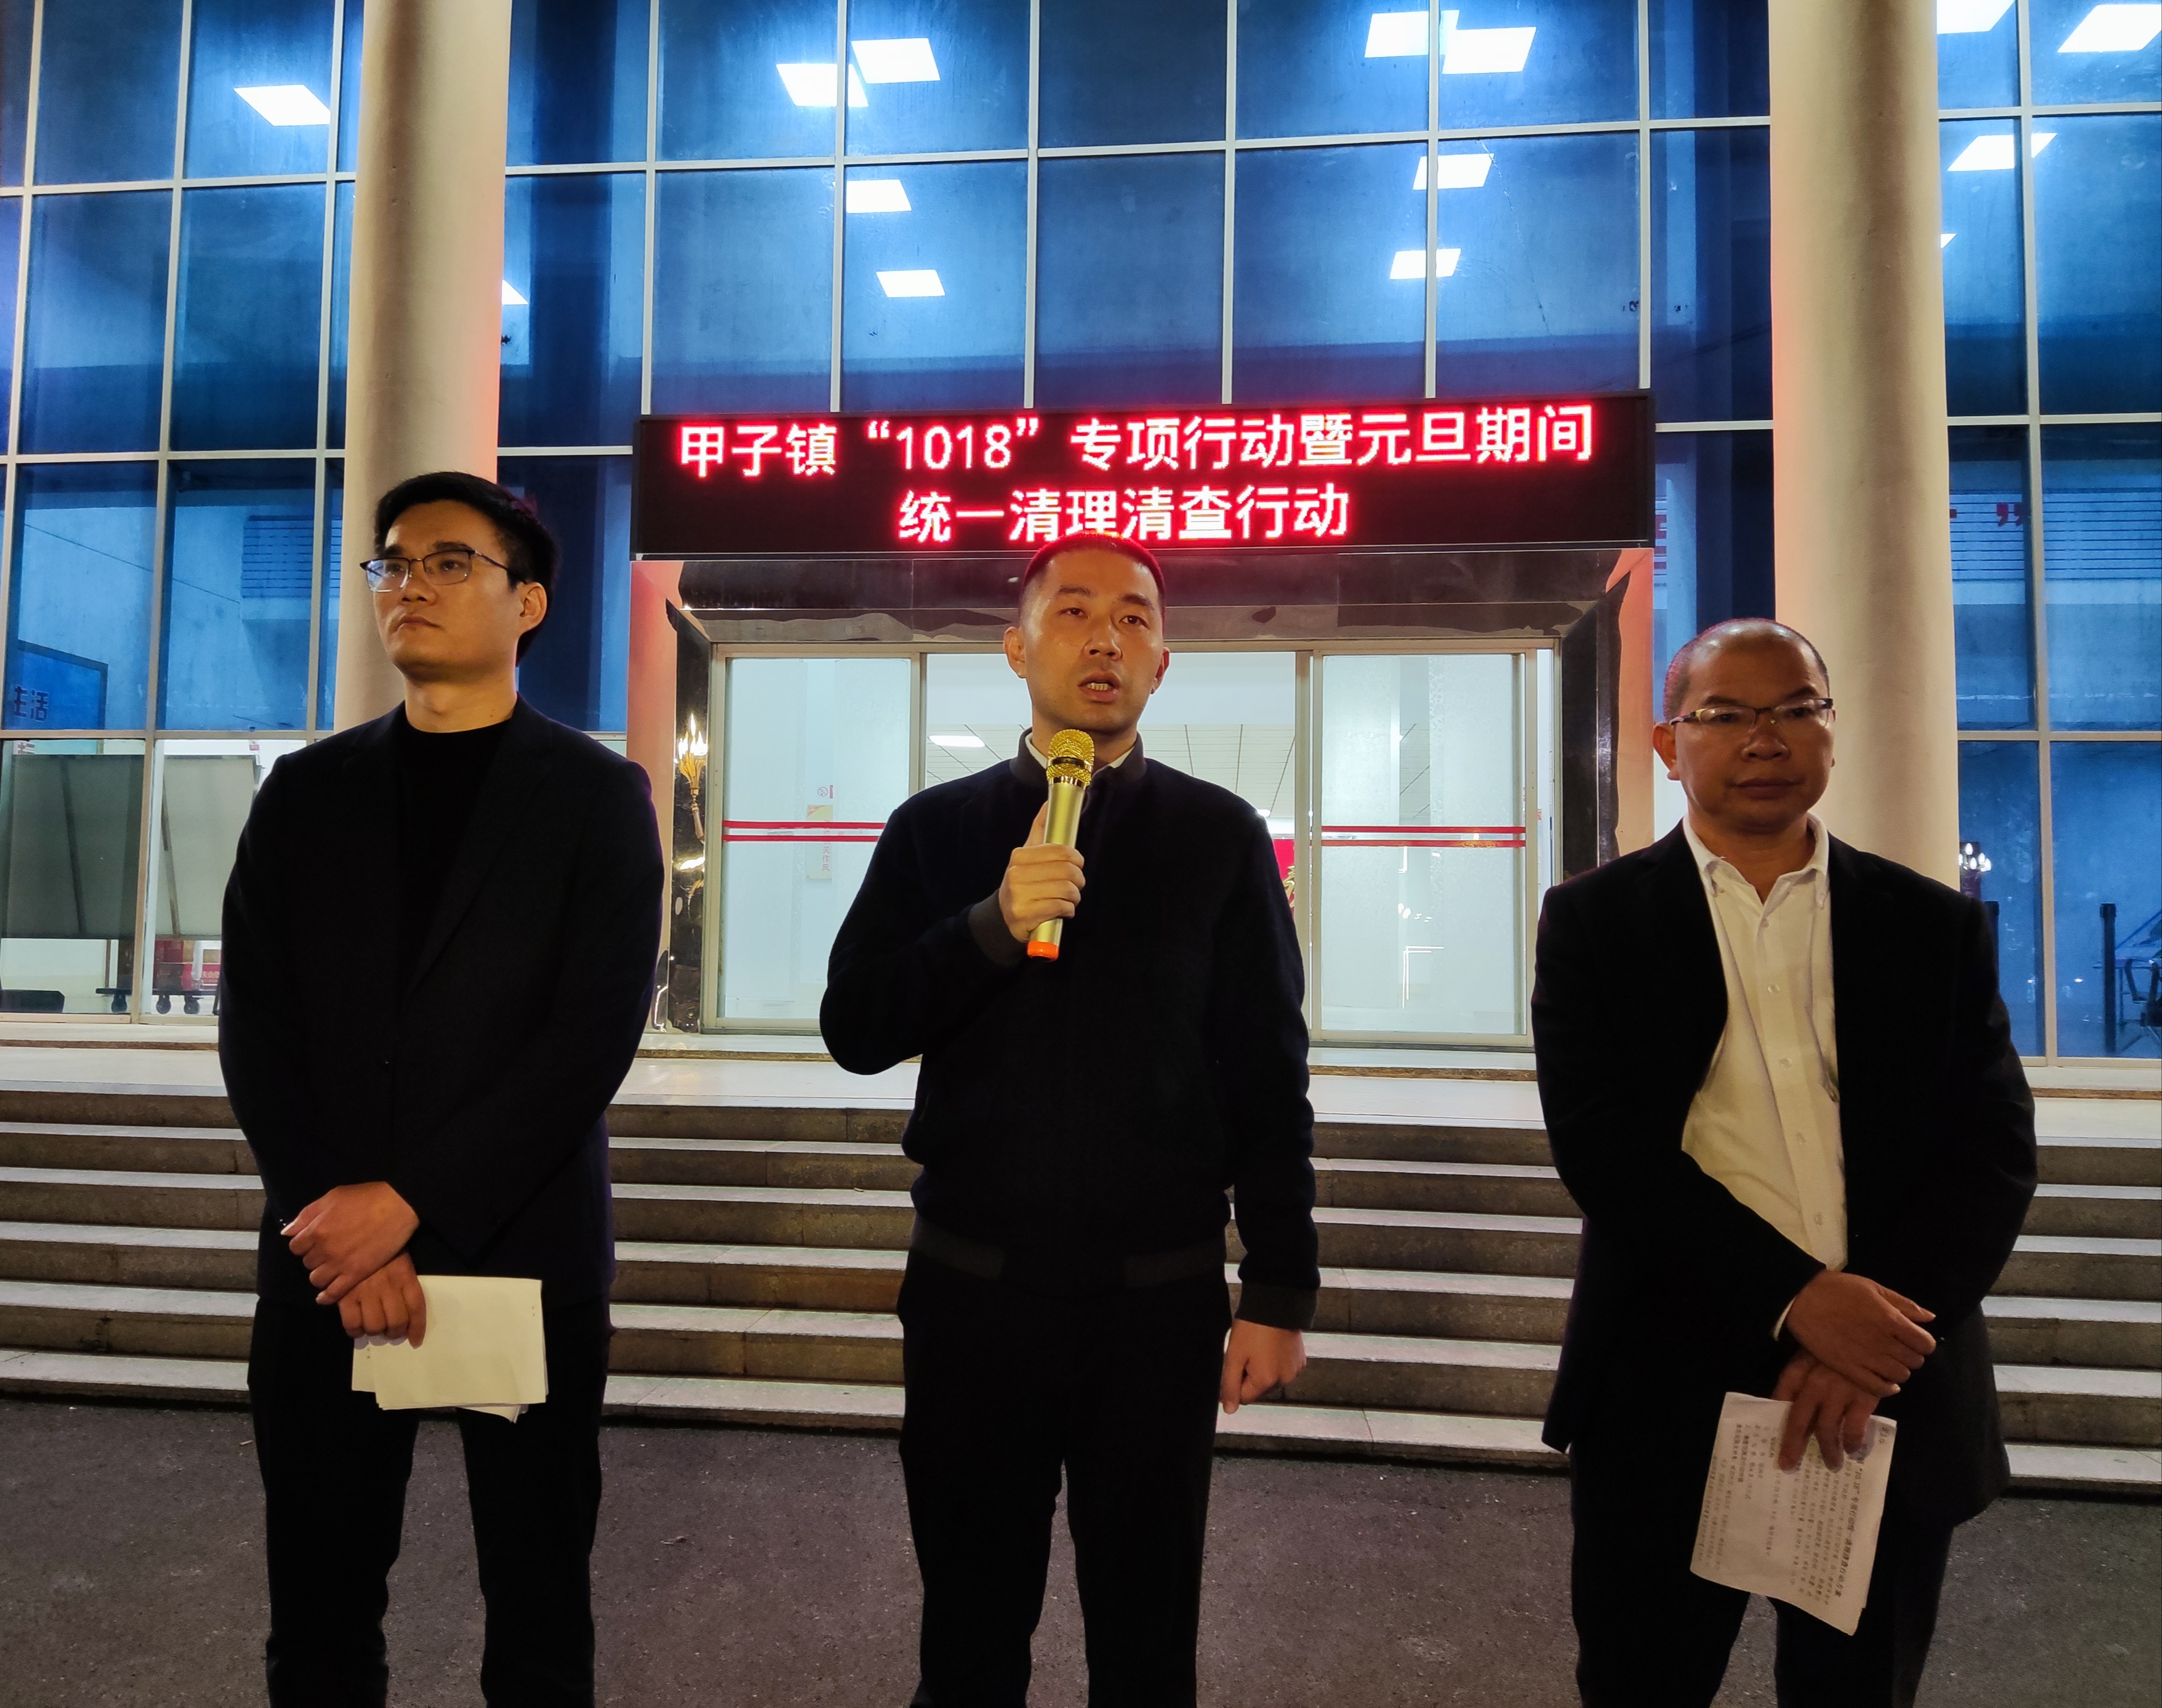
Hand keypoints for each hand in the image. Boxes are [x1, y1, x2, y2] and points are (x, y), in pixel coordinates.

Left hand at [285, 1182, 420, 1305]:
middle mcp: (323, 1250)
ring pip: (316, 1279)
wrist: (398, 1205)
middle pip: (307, 1263)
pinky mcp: (356, 1274)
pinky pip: (334, 1293)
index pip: (295, 1247)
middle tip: (328, 1252)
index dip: (304, 1244)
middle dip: (315, 1257)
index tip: (315, 1241)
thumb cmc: (366, 1197)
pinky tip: (326, 1296)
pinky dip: (327, 1296)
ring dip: (321, 1274)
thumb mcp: (333, 1197)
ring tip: (332, 1268)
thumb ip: (307, 1214)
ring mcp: (339, 1264)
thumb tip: (287, 1232)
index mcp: (316, 1230)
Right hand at [337, 1253, 428, 1347]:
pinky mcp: (345, 1294)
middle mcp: (388, 1286)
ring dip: (374, 1331)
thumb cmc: (380, 1244)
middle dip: (394, 1332)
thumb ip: (404, 1281)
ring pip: (374, 1326)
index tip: (415, 1340)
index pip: (417, 1307)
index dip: (417, 1327)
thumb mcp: (399, 1258)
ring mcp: (366, 1291)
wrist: (359, 1228)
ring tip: (372, 1327)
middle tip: (389, 1331)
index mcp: (404, 1276)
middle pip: (396, 1322)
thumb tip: (406, 1312)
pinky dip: (354, 1331)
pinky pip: (352, 1323)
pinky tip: (356, 1328)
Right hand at [997, 803, 1085, 942]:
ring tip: (1069, 898)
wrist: (1005, 915)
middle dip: (1078, 880)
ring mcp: (1018, 896)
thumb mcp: (1028, 855)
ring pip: (1066, 890)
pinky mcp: (1024, 916)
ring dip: (1074, 897)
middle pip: (1067, 871)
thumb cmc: (1023, 881)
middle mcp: (1016, 874)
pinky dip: (1068, 910)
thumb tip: (1049, 803)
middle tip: (1075, 884)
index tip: (1076, 864)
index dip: (1076, 858)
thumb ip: (1040, 829)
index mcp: (1019, 856)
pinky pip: (1061, 907)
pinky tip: (1063, 910)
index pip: (1061, 851)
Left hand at [1220, 1320, 1305, 1413]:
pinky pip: (1282, 1368)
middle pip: (1258, 1388)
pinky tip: (1270, 1344)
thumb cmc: (1253, 1327)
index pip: (1244, 1397)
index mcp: (1266, 1381)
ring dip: (1262, 1368)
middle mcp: (1284, 1380)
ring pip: (1270, 1378)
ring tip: (1258, 1345)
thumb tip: (1229, 1410)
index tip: (1234, 1363)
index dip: (1235, 1381)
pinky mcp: (1300, 1359)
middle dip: (1249, 1374)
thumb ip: (1230, 1385)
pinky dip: (1275, 1360)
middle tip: (1246, 1351)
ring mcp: (1295, 1369)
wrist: (1276, 1302)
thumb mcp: (1234, 1355)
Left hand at [1773, 1350, 1878, 1471]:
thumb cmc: (1841, 1346)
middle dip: (1793, 1445)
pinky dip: (1853, 1442)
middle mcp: (1814, 1382)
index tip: (1771, 1435)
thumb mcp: (1814, 1354)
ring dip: (1828, 1451)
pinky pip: (1853, 1428)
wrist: (1875, 1333)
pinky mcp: (1863, 1397)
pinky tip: (1853, 1449)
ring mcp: (1838, 1391)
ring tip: (1831, 1464)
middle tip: (1789, 1464)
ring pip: (1826, 1430)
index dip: (1776, 1416)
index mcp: (1799, 1369)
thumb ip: (1802, 1378)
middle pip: (1799, 1420)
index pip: (1781, 1397)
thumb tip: (1787, 1406)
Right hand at [1783, 1270, 1934, 1396]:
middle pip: (1914, 1361)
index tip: (1914, 1339)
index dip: (1923, 1342)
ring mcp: (1866, 1358)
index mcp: (1891, 1320)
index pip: (1925, 1343)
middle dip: (1911, 1355)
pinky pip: (1878, 1388)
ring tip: (1888, 1362)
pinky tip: (1884, 1381)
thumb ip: (1904, 1304)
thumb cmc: (1838, 1289)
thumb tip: (1930, 1318)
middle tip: (1899, 1349)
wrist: (1801, 1299)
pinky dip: (1886, 1387)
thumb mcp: (1873, 1288)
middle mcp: (1883, 1342)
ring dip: (1899, 1370)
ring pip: (1899, 1376)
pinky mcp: (1849, 1369)